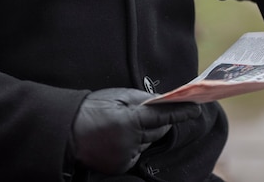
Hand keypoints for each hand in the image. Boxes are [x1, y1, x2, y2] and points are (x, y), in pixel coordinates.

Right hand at [70, 87, 200, 174]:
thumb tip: (161, 100)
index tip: (196, 108)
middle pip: (158, 131)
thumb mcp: (118, 96)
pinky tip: (117, 138)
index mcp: (130, 120)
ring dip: (144, 134)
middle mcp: (131, 142)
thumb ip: (142, 99)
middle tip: (142, 113)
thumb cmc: (92, 108)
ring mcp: (126, 157)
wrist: (67, 131)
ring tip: (122, 125)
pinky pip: (137, 154)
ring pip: (148, 143)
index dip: (181, 112)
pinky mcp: (121, 167)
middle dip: (157, 122)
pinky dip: (134, 146)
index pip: (163, 116)